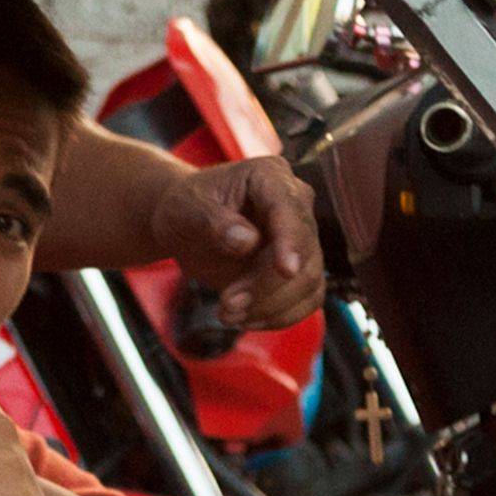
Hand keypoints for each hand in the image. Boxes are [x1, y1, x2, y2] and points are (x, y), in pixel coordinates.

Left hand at [167, 149, 324, 333]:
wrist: (188, 226)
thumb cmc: (186, 208)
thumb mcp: (186, 208)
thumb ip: (214, 220)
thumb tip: (248, 240)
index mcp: (270, 176)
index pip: (290, 209)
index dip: (291, 240)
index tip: (285, 270)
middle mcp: (296, 204)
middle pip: (304, 253)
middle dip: (267, 287)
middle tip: (225, 306)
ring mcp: (301, 239)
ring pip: (309, 282)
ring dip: (271, 307)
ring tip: (226, 314)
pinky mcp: (300, 269)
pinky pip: (306, 300)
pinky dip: (278, 317)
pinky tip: (245, 319)